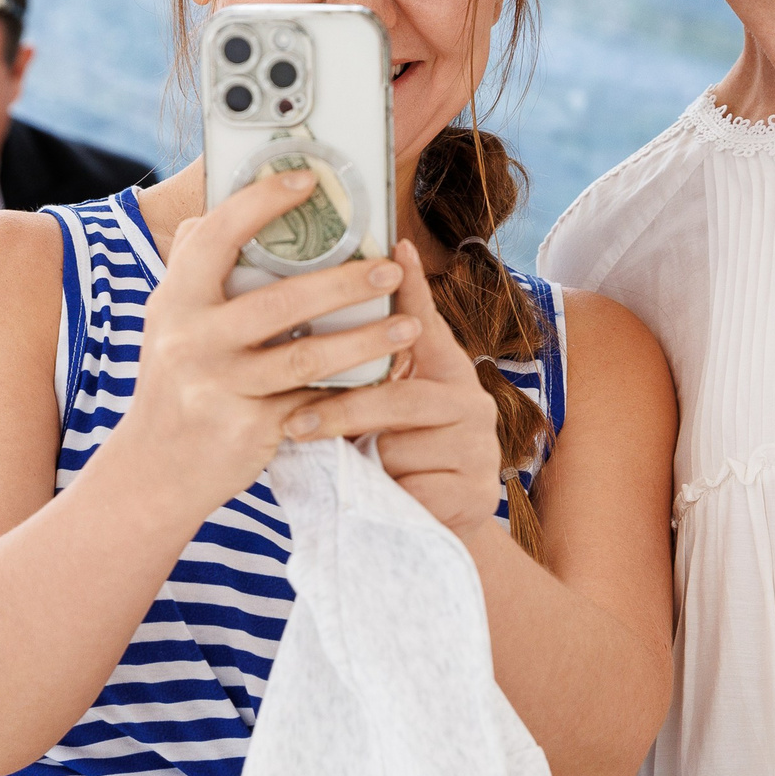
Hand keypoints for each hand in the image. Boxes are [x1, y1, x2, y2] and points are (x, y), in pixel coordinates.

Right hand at [114, 172, 422, 511]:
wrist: (152, 470)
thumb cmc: (174, 383)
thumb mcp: (167, 322)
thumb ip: (191, 267)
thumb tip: (223, 203)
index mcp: (175, 301)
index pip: (215, 236)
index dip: (259, 202)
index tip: (306, 179)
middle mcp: (193, 340)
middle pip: (280, 300)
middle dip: (345, 281)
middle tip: (390, 268)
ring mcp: (220, 387)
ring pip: (308, 356)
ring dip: (367, 338)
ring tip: (409, 325)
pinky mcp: (248, 429)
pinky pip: (313, 400)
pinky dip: (352, 388)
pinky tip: (387, 374)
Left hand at [279, 241, 505, 536]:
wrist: (434, 528)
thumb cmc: (395, 460)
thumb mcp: (380, 415)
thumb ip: (365, 379)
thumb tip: (305, 337)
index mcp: (447, 371)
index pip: (427, 323)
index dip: (413, 286)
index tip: (396, 247)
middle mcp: (471, 400)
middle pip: (400, 396)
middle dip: (343, 413)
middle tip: (295, 424)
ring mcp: (479, 446)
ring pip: (400, 447)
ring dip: (371, 464)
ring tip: (370, 470)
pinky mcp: (475, 491)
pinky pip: (412, 489)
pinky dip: (389, 497)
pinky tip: (393, 499)